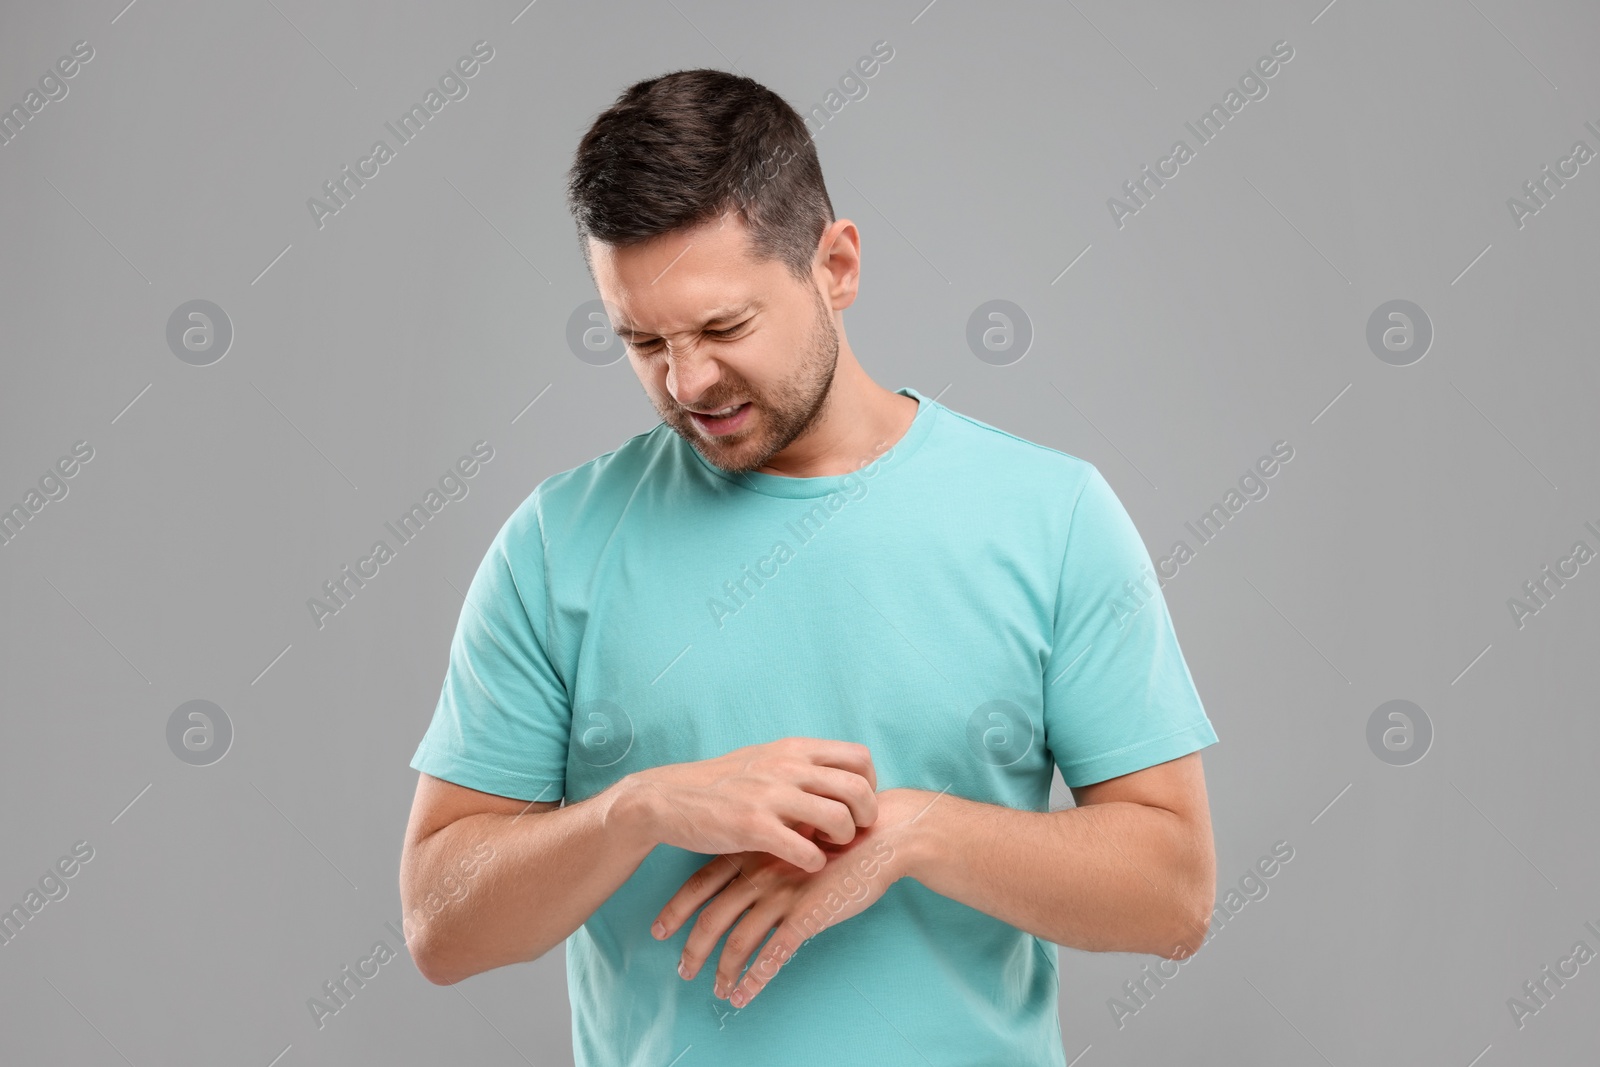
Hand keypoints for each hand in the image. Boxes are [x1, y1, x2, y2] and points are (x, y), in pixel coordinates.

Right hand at [624, 738, 878, 872]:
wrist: (668, 798)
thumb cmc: (719, 784)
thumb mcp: (763, 760)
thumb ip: (800, 767)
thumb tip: (836, 780)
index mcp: (793, 748)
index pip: (859, 756)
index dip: (868, 784)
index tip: (855, 805)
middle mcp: (787, 766)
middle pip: (858, 788)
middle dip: (866, 816)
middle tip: (852, 832)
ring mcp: (770, 796)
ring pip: (839, 819)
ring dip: (843, 840)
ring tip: (828, 847)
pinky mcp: (754, 827)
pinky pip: (808, 851)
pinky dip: (815, 862)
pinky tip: (805, 863)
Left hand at [652, 787, 924, 1008]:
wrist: (884, 834)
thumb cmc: (844, 834)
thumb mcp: (796, 834)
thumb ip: (770, 852)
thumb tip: (747, 874)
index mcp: (755, 851)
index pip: (702, 881)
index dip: (678, 907)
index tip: (659, 928)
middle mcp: (762, 873)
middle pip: (712, 916)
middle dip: (693, 948)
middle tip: (682, 971)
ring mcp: (783, 895)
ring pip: (738, 940)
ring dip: (722, 970)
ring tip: (717, 990)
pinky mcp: (807, 916)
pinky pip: (773, 955)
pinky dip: (754, 979)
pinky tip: (744, 996)